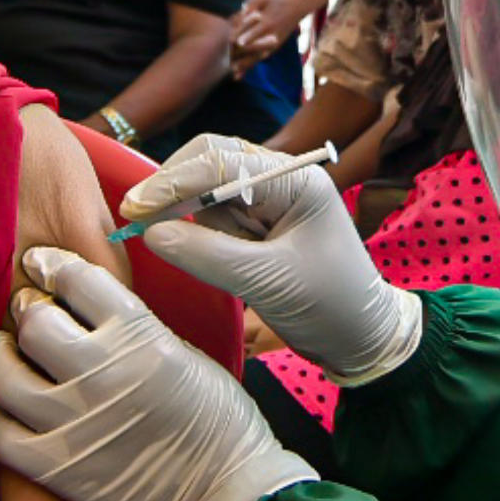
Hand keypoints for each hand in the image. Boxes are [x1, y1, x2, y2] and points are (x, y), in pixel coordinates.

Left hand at [0, 248, 314, 500]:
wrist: (226, 492)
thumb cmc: (215, 420)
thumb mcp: (182, 352)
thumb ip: (131, 326)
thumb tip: (79, 304)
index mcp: (139, 336)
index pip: (76, 278)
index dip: (53, 265)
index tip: (41, 264)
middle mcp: (101, 374)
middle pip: (33, 320)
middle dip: (28, 309)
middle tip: (29, 314)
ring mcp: (73, 423)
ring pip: (1, 373)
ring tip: (2, 354)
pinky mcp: (56, 468)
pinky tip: (3, 405)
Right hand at [119, 137, 420, 385]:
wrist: (363, 340)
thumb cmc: (332, 306)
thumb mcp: (268, 282)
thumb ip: (208, 255)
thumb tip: (151, 233)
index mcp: (295, 179)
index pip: (222, 160)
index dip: (174, 181)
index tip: (136, 208)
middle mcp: (279, 182)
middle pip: (209, 164)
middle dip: (174, 191)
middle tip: (136, 220)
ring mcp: (267, 205)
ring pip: (206, 196)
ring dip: (188, 218)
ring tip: (192, 252)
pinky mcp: (256, 232)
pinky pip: (213, 222)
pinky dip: (198, 237)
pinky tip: (200, 257)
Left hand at [230, 0, 295, 76]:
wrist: (294, 9)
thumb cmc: (275, 1)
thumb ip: (251, 3)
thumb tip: (240, 12)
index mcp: (267, 22)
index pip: (253, 32)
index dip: (241, 36)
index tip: (231, 40)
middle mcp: (270, 36)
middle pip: (253, 47)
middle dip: (240, 52)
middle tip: (227, 58)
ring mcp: (272, 44)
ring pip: (256, 57)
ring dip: (244, 64)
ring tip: (233, 72)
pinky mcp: (272, 49)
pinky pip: (258, 60)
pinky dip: (248, 67)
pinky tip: (238, 76)